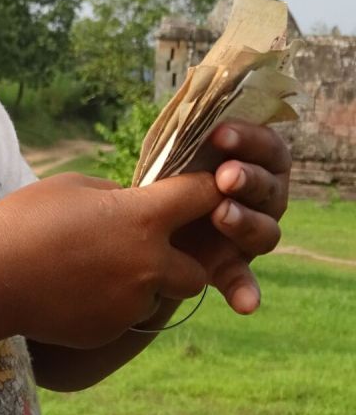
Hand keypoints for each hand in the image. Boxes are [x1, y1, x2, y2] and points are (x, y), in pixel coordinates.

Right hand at [0, 171, 221, 349]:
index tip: (203, 193)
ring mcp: (132, 302)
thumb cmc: (26, 221)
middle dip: (183, 265)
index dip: (206, 193)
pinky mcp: (112, 329)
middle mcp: (149, 263)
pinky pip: (126, 316)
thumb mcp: (72, 187)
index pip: (201, 198)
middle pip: (198, 272)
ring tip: (95, 271)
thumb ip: (114, 195)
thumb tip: (131, 203)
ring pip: (158, 297)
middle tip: (148, 254)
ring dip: (142, 287)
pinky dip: (111, 305)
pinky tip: (75, 292)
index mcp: (142, 218)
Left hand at [175, 120, 290, 314]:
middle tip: (225, 177)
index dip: (249, 139)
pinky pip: (244, 280)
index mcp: (254, 163)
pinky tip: (245, 304)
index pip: (267, 147)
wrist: (146, 226)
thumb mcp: (178, 155)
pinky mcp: (233, 267)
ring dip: (245, 223)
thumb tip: (186, 111)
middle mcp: (261, 199)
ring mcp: (250, 234)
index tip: (221, 134)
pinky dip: (245, 292)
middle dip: (248, 180)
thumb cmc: (169, 176)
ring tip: (222, 216)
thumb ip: (190, 138)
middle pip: (269, 188)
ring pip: (264, 231)